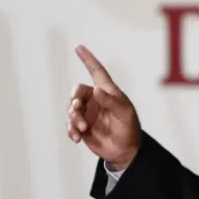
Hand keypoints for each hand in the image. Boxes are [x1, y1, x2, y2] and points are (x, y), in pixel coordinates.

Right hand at [67, 44, 140, 169]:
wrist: (124, 151)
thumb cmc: (129, 128)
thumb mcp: (124, 113)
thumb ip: (110, 101)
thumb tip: (96, 90)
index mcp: (107, 92)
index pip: (96, 72)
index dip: (88, 59)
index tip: (78, 47)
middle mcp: (95, 100)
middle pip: (77, 92)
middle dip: (74, 100)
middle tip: (77, 109)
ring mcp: (88, 113)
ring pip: (71, 109)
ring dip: (73, 118)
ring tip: (82, 129)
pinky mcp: (82, 127)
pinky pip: (70, 124)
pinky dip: (71, 130)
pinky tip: (76, 138)